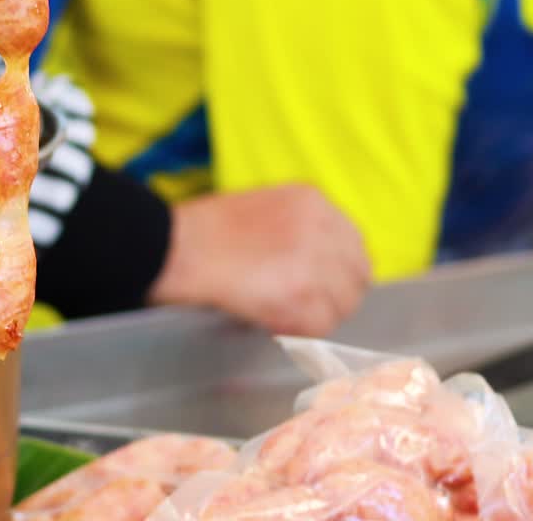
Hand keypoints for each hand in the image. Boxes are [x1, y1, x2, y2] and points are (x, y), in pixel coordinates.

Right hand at [148, 184, 371, 336]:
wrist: (174, 247)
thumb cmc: (200, 233)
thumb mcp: (260, 210)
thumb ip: (295, 230)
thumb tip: (311, 265)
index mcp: (311, 201)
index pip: (351, 243)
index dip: (335, 270)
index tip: (316, 285)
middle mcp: (322, 226)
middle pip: (357, 275)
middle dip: (334, 296)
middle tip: (301, 307)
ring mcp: (314, 262)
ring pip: (341, 305)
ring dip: (314, 316)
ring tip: (277, 314)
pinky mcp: (301, 295)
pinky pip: (317, 327)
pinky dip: (296, 331)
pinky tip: (267, 321)